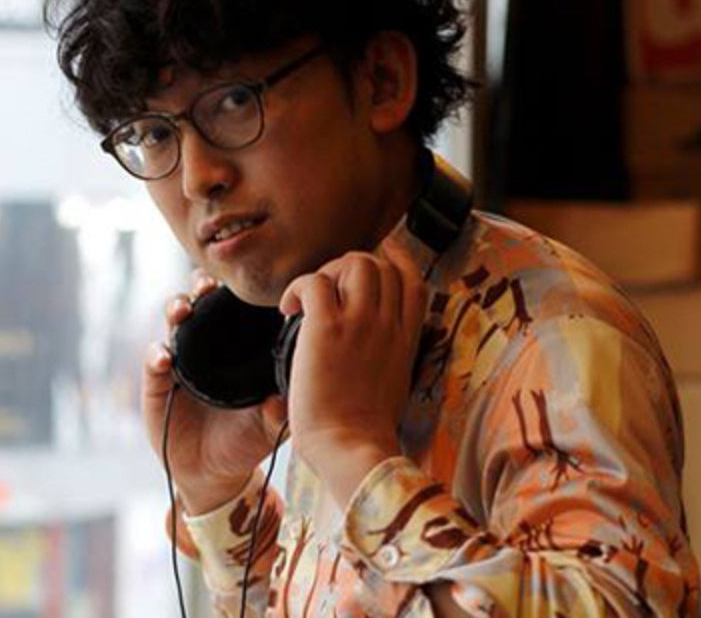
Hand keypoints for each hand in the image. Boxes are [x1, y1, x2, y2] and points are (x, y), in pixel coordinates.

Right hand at [141, 270, 288, 514]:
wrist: (214, 473)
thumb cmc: (246, 440)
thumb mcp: (269, 427)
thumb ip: (279, 412)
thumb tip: (283, 398)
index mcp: (235, 347)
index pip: (233, 307)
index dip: (234, 290)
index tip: (240, 283)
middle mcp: (206, 346)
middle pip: (199, 301)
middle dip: (200, 286)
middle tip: (206, 287)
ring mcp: (179, 362)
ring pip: (173, 322)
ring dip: (175, 308)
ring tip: (182, 312)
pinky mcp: (157, 384)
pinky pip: (153, 361)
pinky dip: (156, 355)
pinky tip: (164, 360)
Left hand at [278, 236, 428, 502]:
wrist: (351, 447)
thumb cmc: (365, 429)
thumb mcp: (395, 385)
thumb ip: (388, 357)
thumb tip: (371, 349)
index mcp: (406, 339)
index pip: (412, 281)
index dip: (397, 259)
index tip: (382, 252)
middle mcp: (387, 324)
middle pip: (380, 265)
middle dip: (350, 266)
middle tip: (327, 290)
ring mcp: (359, 323)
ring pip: (353, 263)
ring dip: (327, 272)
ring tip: (308, 300)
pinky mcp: (327, 328)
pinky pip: (315, 282)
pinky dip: (297, 287)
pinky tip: (288, 309)